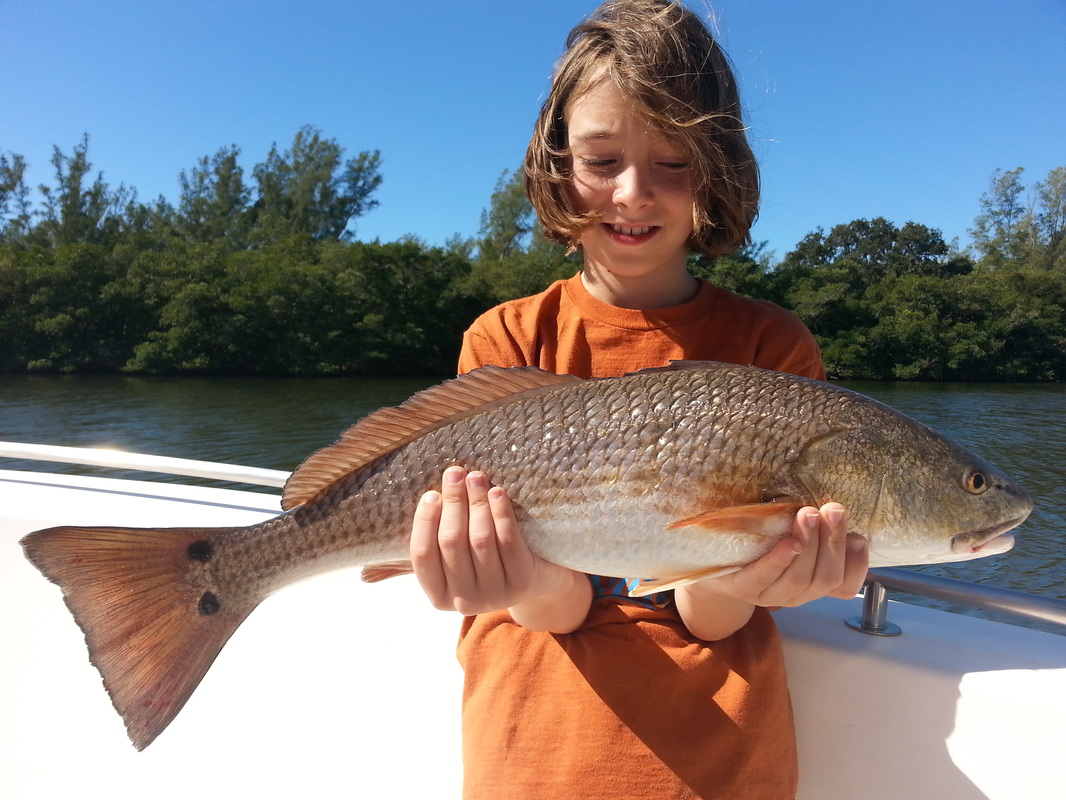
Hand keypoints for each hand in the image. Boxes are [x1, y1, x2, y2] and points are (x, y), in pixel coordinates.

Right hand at [410, 466, 590, 628]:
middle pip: (451, 542)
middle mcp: (464, 600)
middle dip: (453, 502)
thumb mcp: (459, 560)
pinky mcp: (521, 582)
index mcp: (439, 596)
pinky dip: (501, 513)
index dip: (424, 521)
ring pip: (480, 539)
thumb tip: (412, 518)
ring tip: (476, 477)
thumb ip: (437, 542)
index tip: (431, 493)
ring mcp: (494, 594)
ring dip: (476, 502)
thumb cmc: (490, 561)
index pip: (422, 555)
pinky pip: (508, 540)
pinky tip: (497, 492)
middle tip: (455, 473)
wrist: (538, 581)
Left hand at [675, 503, 868, 639]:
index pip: (845, 586)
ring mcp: (768, 595)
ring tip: (809, 514)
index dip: (857, 564)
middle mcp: (795, 595)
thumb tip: (837, 508)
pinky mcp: (742, 588)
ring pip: (800, 578)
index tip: (860, 536)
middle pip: (825, 578)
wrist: (710, 563)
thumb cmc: (758, 544)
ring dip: (810, 545)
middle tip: (834, 509)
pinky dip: (780, 560)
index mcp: (812, 584)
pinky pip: (765, 577)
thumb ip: (814, 529)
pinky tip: (789, 543)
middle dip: (833, 542)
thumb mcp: (789, 534)